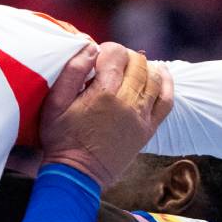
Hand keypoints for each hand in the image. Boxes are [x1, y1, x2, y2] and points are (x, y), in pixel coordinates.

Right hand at [39, 42, 174, 187]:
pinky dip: (166, 82)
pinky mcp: (148, 129)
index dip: (107, 49)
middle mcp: (127, 102)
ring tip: (129, 68)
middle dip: (125, 57)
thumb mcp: (54, 104)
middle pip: (137, 63)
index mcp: (103, 93)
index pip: (117, 53)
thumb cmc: (61, 139)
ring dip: (143, 67)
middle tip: (111, 64)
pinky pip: (166, 100)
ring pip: (153, 77)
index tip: (97, 58)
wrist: (78, 174)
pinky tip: (159, 72)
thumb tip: (89, 47)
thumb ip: (72, 72)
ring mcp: (141, 116)